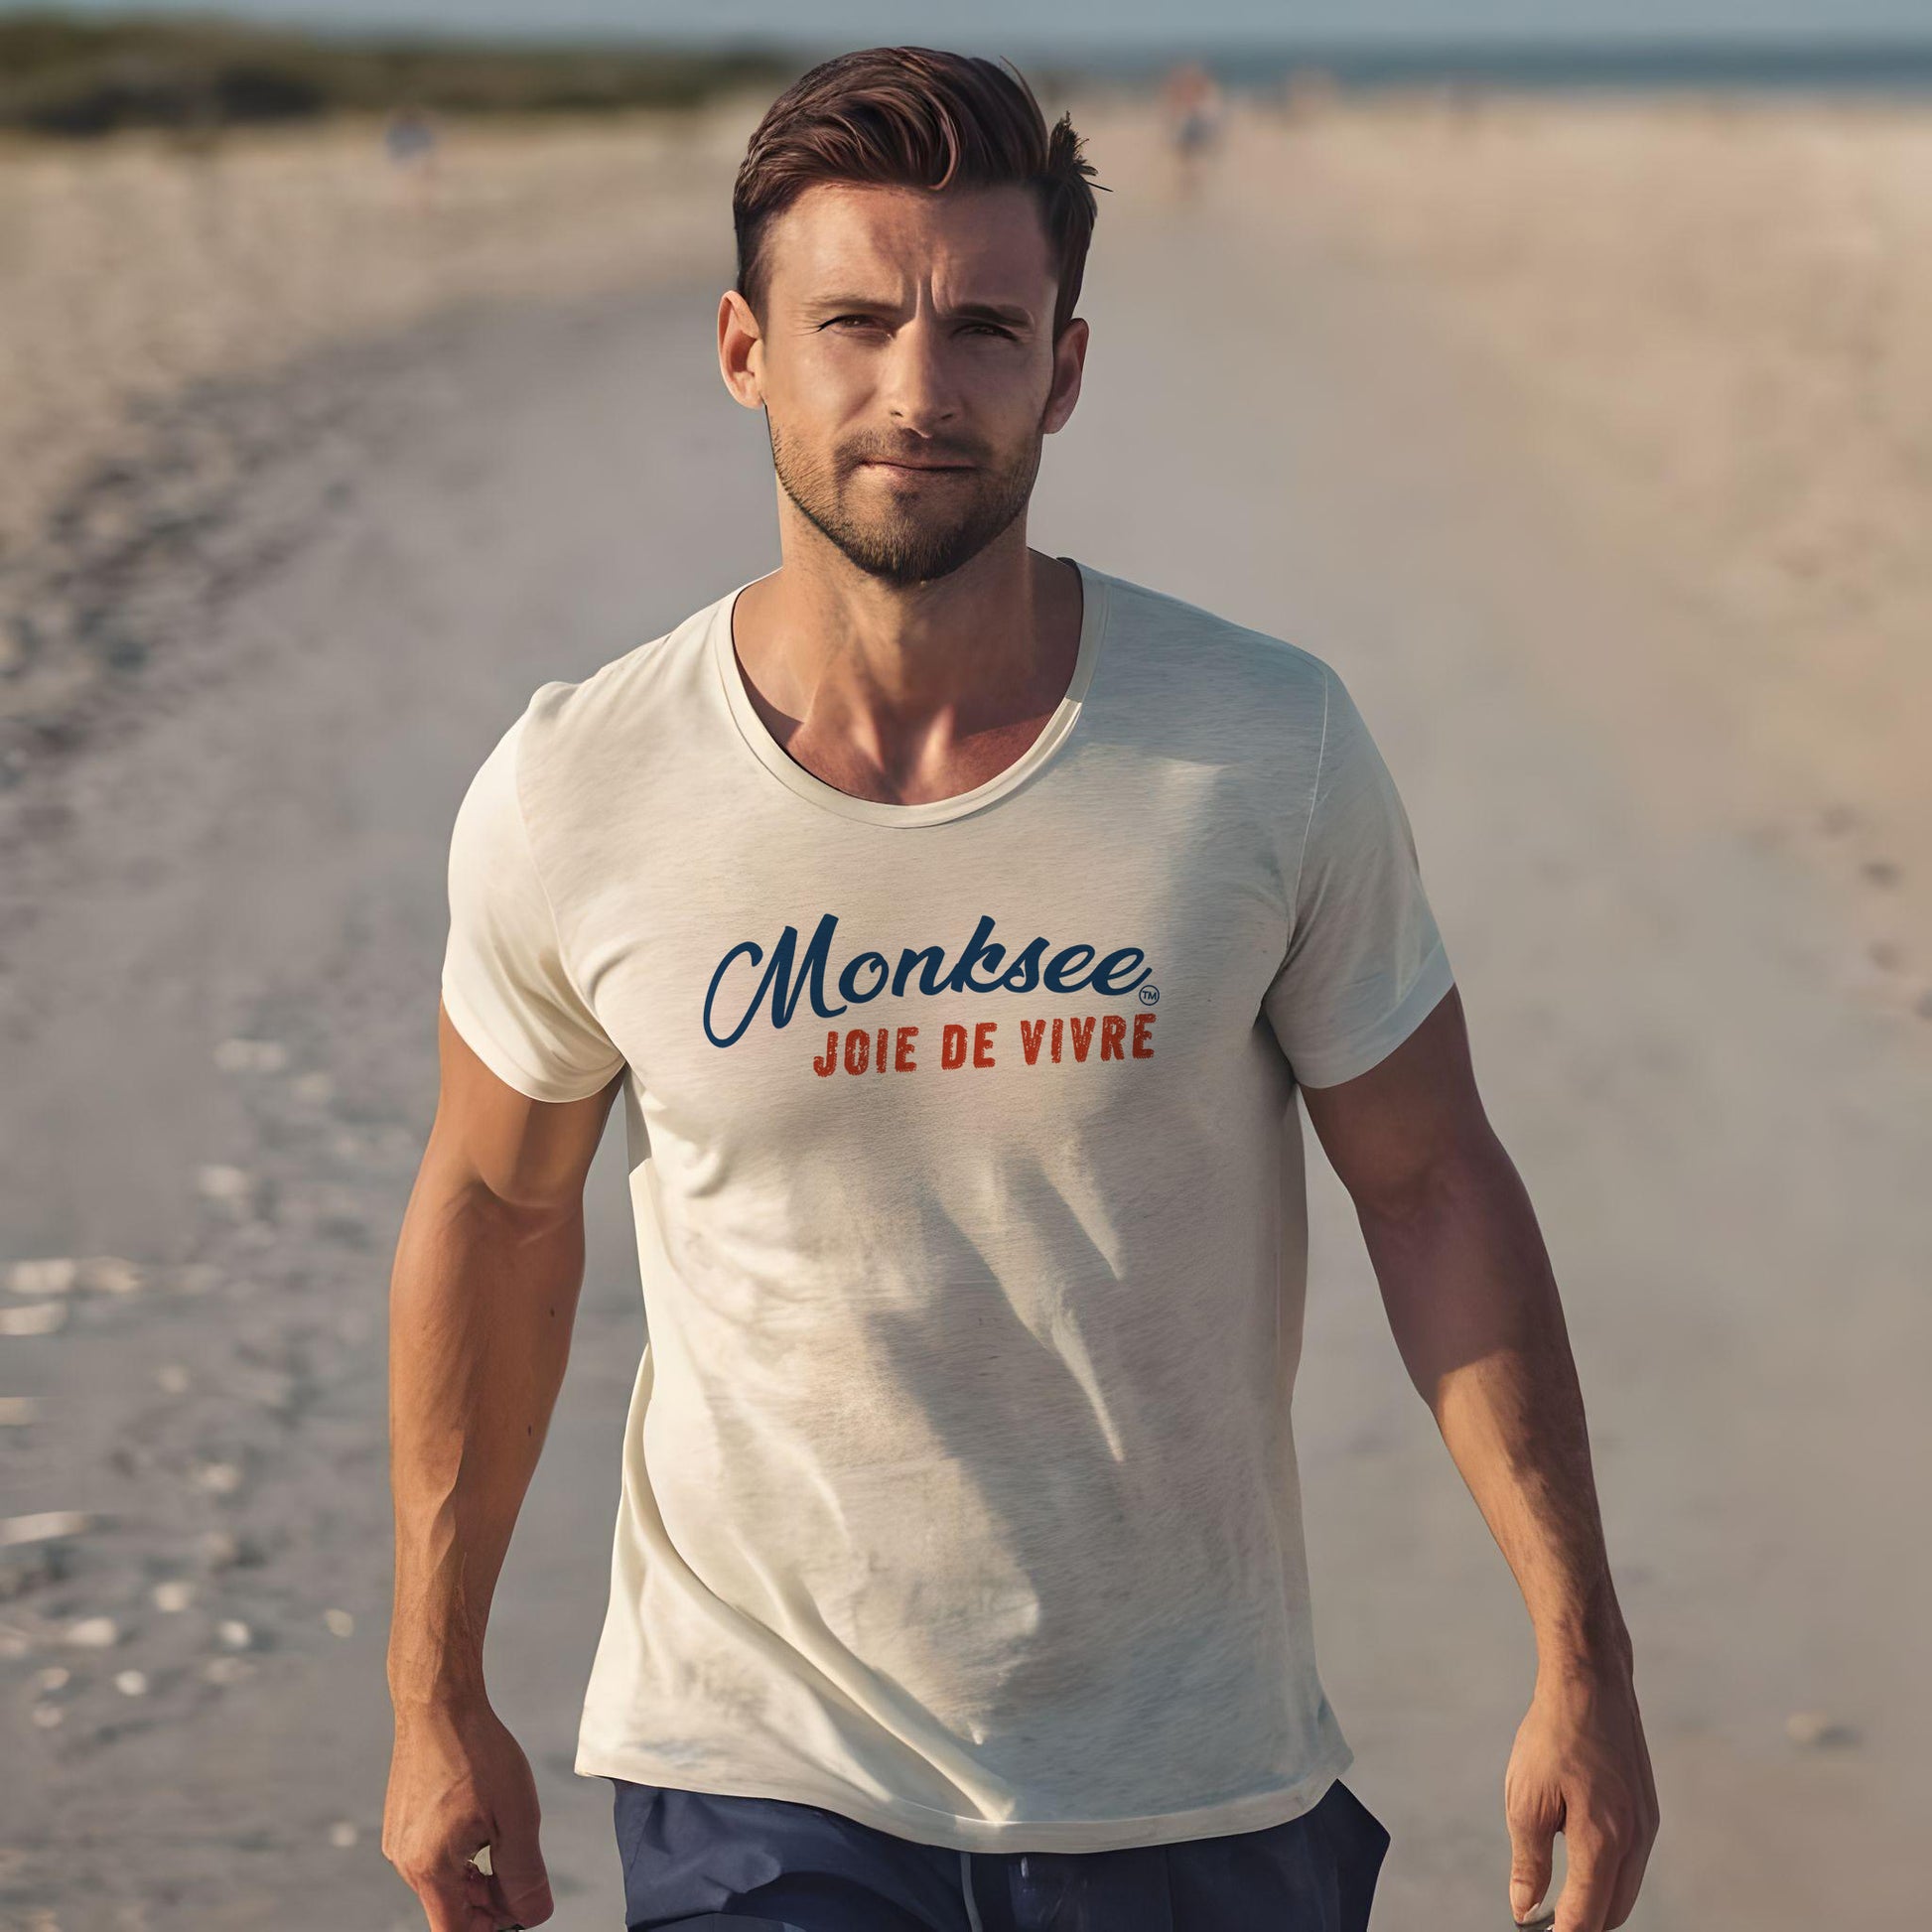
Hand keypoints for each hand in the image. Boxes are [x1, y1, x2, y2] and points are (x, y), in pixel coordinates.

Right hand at [383, 1698, 554, 1929]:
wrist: (438, 1703)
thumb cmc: (477, 1754)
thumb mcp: (517, 1817)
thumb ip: (525, 1875)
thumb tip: (534, 1916)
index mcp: (429, 1869)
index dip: (489, 1929)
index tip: (517, 1910)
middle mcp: (406, 1862)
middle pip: (450, 1908)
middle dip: (490, 1902)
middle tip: (524, 1870)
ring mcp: (399, 1841)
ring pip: (443, 1881)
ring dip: (477, 1876)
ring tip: (505, 1835)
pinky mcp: (401, 1821)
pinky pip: (433, 1855)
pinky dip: (461, 1854)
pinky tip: (482, 1820)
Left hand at [1504, 1656, 1658, 1930]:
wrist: (1590, 1682)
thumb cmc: (1551, 1736)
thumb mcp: (1526, 1799)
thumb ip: (1529, 1862)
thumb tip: (1525, 1908)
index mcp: (1604, 1841)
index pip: (1587, 1916)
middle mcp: (1636, 1839)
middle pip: (1614, 1910)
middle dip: (1583, 1923)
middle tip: (1548, 1921)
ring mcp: (1647, 1823)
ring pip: (1626, 1887)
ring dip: (1596, 1900)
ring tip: (1559, 1897)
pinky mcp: (1647, 1807)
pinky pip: (1631, 1859)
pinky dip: (1607, 1872)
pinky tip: (1580, 1858)